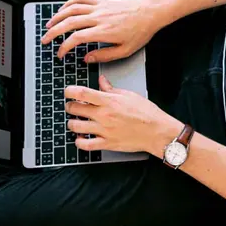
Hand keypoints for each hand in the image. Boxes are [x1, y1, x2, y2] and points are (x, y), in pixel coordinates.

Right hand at [41, 0, 163, 62]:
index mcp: (103, 31)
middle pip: (68, 23)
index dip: (64, 47)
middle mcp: (98, 17)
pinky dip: (69, 3)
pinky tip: (63, 9)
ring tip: (49, 25)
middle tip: (45, 40)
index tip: (61, 54)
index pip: (76, 38)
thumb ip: (104, 55)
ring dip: (57, 17)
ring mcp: (99, 7)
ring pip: (71, 9)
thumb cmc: (140, 32)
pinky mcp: (101, 1)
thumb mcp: (125, 51)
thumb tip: (87, 58)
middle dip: (53, 32)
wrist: (149, 13)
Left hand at [65, 76, 181, 153]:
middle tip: (72, 106)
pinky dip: (79, 141)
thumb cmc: (147, 113)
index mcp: (109, 101)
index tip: (68, 91)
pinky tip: (80, 137)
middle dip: (70, 106)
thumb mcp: (130, 95)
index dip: (70, 91)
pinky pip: (85, 145)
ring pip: (76, 126)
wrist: (156, 131)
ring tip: (75, 121)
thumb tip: (102, 81)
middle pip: (75, 109)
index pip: (81, 93)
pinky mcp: (106, 143)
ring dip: (72, 123)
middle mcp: (104, 115)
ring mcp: (104, 130)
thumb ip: (112, 89)